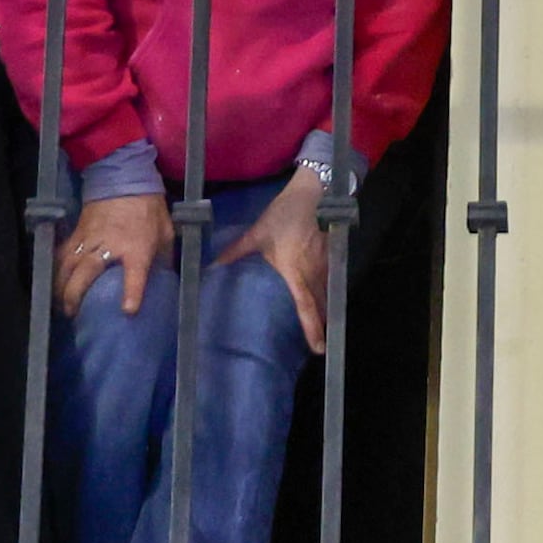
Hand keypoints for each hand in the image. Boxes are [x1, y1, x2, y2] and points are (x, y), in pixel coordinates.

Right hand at [57, 188, 167, 318]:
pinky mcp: (76, 234)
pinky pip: (61, 255)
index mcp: (137, 247)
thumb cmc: (148, 209)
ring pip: (68, 267)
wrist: (124, 179)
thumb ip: (163, 259)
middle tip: (74, 315)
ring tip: (62, 306)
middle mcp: (109, 245)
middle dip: (76, 296)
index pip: (135, 273)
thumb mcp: (165, 233)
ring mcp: (89, 239)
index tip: (128, 311)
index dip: (132, 293)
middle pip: (86, 273)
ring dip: (62, 289)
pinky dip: (56, 272)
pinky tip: (55, 284)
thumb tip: (164, 282)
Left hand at [232, 166, 336, 353]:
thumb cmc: (285, 216)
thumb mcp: (257, 233)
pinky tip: (320, 298)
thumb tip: (212, 265)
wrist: (314, 194)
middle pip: (321, 306)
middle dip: (321, 326)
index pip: (306, 307)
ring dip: (324, 310)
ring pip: (326, 294)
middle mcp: (314, 273)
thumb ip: (235, 251)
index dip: (312, 329)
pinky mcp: (330, 257)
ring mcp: (325, 265)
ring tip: (320, 326)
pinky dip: (325, 294)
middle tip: (318, 346)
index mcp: (296, 272)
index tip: (318, 348)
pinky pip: (328, 282)